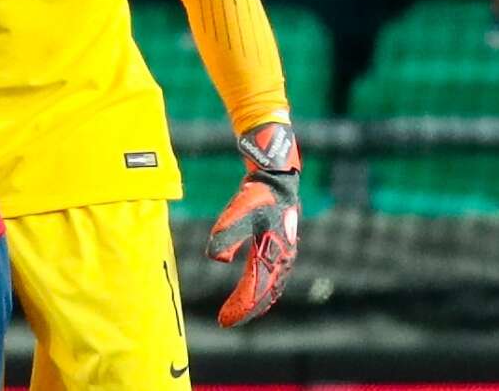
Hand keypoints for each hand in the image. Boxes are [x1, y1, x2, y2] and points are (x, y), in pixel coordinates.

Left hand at [207, 121, 300, 326]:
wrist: (276, 177)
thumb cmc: (258, 194)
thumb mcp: (239, 211)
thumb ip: (227, 232)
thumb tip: (215, 259)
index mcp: (273, 254)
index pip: (255, 289)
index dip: (240, 306)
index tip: (224, 320)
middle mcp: (282, 259)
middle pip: (265, 293)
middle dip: (246, 308)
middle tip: (226, 321)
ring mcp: (283, 253)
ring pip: (271, 286)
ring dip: (255, 300)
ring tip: (238, 312)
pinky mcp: (279, 246)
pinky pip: (272, 276)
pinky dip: (262, 288)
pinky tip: (253, 290)